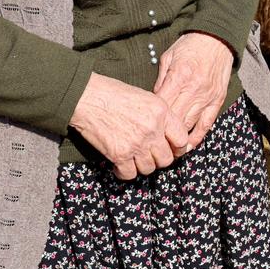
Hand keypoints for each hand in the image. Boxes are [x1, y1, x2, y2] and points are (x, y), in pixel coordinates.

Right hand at [69, 73, 189, 179]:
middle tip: (150, 155)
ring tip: (133, 157)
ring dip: (142, 166)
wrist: (87, 97)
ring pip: (149, 169)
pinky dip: (125, 172)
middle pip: (166, 159)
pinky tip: (120, 164)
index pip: (182, 140)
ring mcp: (136, 143)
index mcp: (161, 112)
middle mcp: (152, 129)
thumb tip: (167, 135)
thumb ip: (160, 116)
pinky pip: (129, 174)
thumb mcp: (146, 97)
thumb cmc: (113, 94)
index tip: (171, 150)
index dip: (178, 149)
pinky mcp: (119, 155)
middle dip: (159, 160)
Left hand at [154, 32, 234, 149]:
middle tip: (150, 146)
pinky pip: (206, 124)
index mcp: (179, 78)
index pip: (162, 106)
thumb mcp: (169, 57)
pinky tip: (187, 146)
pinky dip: (196, 137)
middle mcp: (193, 90)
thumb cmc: (190, 46)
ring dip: (177, 141)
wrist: (217, 39)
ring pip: (189, 126)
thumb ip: (161, 80)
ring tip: (166, 151)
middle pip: (174, 120)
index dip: (151, 120)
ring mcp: (206, 97)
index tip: (142, 129)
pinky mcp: (217, 101)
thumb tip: (153, 101)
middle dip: (161, 135)